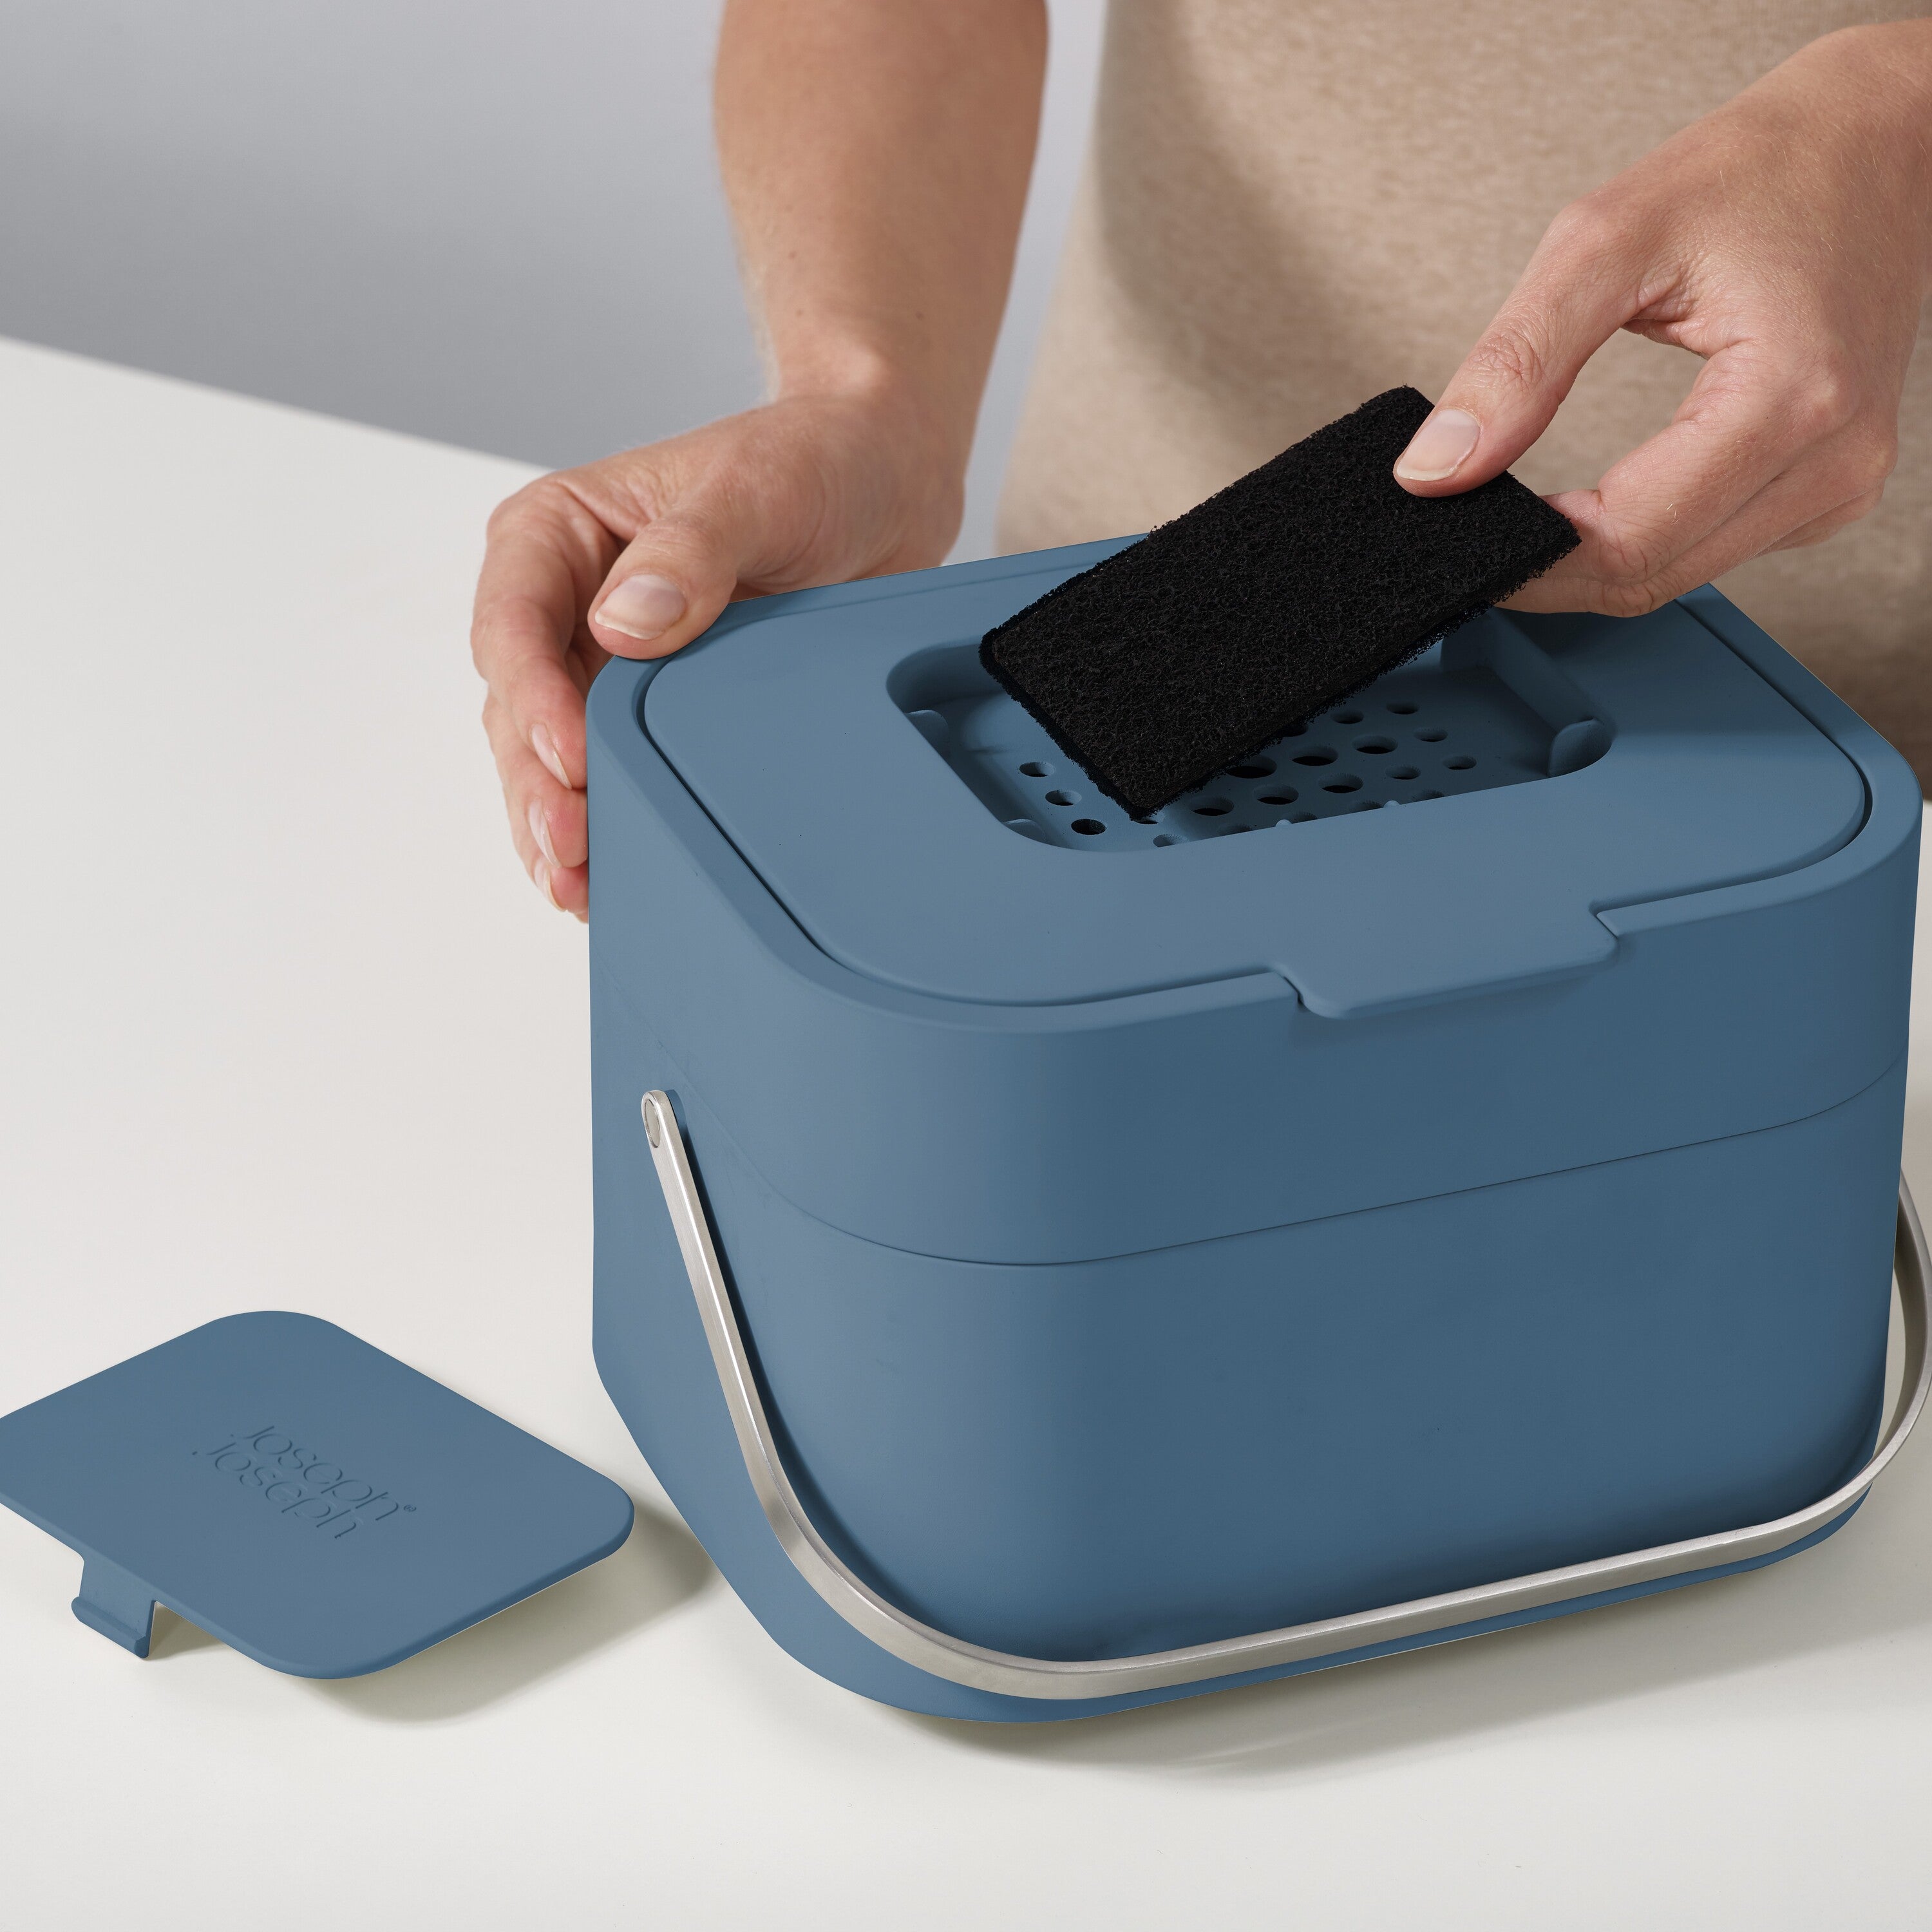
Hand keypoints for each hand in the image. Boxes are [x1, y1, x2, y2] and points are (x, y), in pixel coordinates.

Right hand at [470, 387, 962, 916]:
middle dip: (538, 785)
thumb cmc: (809, 464)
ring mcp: (602, 667)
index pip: (514, 622)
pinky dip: (607, 830)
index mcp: (558, 534)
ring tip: (578, 890)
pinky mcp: (651, 713)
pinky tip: (610, 882)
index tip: (569, 756)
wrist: (880, 485)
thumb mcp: (754, 491)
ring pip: (550, 760)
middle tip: (570, 850)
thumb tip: (625, 622)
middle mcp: (565, 605)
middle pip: (520, 708)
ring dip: (559, 826)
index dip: (530, 697)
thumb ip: (688, 551)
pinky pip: (610, 778)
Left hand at [1393, 22, 1931, 616]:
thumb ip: (1515, 361)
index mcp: (1794, 396)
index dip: (1528, 562)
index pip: (1629, 542)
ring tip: (1525, 515)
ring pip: (1679, 576)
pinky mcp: (1829, 489)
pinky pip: (1711, 549)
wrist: (1879, 141)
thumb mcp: (1606, 238)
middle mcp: (1834, 458)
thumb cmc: (1764, 168)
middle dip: (1548, 571)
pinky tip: (1597, 506)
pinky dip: (1641, 539)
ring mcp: (1841, 482)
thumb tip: (1435, 469)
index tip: (1459, 537)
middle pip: (1651, 577)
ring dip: (1590, 562)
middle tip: (1472, 530)